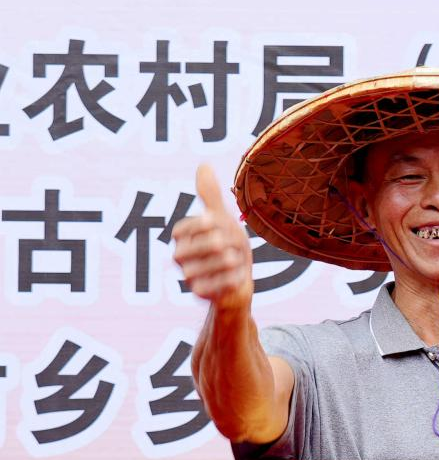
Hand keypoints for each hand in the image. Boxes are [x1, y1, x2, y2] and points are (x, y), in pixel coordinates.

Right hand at [172, 164, 253, 310]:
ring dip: (234, 263)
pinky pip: (222, 283)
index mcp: (181, 233)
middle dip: (231, 246)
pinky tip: (237, 278)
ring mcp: (187, 276)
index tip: (225, 231)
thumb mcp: (222, 219)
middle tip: (235, 250)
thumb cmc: (228, 247)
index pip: (203, 223)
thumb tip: (203, 165)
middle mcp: (178, 255)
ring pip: (218, 263)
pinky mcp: (199, 294)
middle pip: (211, 243)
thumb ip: (211, 195)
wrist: (237, 282)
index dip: (221, 226)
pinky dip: (235, 279)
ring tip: (236, 264)